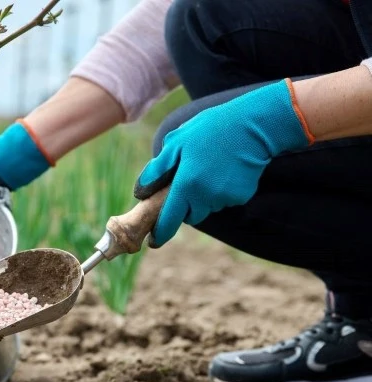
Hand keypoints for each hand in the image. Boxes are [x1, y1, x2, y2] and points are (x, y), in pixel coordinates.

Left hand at [134, 79, 312, 246]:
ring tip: (209, 167)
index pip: (169, 219)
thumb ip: (156, 170)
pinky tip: (225, 169)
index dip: (160, 232)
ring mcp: (225, 198)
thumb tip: (141, 193)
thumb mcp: (176, 142)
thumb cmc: (210, 129)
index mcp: (186, 185)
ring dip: (204, 197)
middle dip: (186, 205)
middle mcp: (206, 197)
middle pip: (190, 215)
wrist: (254, 125)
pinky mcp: (241, 196)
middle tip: (188, 180)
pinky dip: (221, 191)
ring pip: (208, 207)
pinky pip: (224, 200)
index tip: (154, 241)